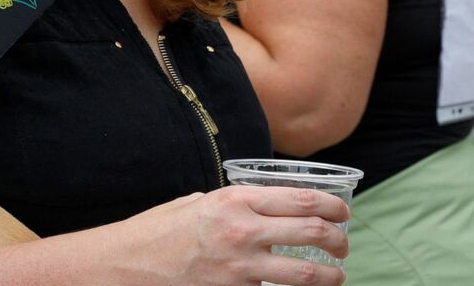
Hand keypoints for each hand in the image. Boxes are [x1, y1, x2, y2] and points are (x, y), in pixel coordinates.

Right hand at [95, 186, 349, 285]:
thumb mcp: (200, 201)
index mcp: (235, 199)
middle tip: (343, 245)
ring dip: (330, 275)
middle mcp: (242, 230)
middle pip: (312, 232)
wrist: (130, 263)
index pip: (302, 199)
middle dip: (339, 240)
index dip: (333, 206)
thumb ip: (237, 204)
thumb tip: (269, 207)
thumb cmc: (161, 229)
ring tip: (336, 275)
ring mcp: (240, 266)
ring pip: (305, 273)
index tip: (344, 213)